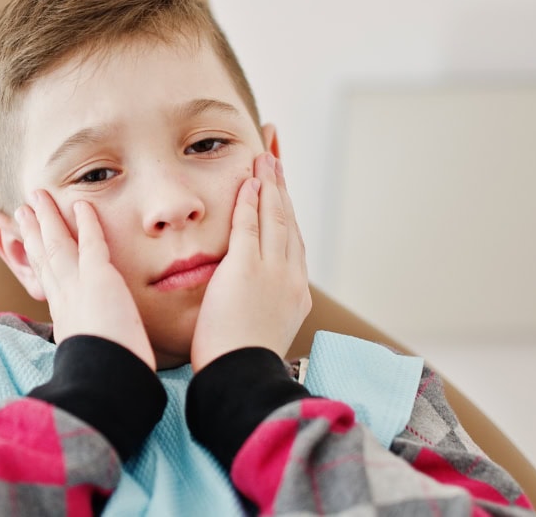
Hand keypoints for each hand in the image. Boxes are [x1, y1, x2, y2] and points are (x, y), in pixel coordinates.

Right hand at [17, 190, 157, 370]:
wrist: (106, 384)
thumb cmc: (105, 377)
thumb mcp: (90, 359)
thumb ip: (88, 348)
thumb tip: (89, 357)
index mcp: (63, 318)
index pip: (44, 280)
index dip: (33, 259)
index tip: (25, 245)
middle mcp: (64, 300)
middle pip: (42, 258)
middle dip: (30, 233)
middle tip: (20, 211)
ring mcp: (78, 288)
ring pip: (57, 245)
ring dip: (47, 219)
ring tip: (37, 198)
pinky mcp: (98, 281)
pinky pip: (91, 243)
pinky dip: (86, 222)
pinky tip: (82, 204)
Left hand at [190, 154, 312, 371]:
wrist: (240, 379)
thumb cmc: (239, 364)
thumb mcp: (259, 330)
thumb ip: (257, 307)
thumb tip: (246, 300)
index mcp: (295, 294)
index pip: (292, 241)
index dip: (286, 210)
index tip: (280, 188)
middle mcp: (291, 279)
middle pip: (288, 222)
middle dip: (281, 186)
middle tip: (275, 156)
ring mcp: (273, 273)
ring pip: (275, 218)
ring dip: (269, 184)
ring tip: (265, 157)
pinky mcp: (248, 270)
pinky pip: (251, 226)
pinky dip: (251, 200)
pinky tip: (249, 180)